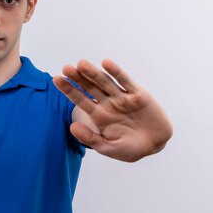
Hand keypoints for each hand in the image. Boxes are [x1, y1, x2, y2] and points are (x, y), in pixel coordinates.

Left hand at [53, 59, 172, 161]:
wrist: (155, 145)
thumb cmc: (129, 149)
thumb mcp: (107, 147)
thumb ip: (90, 138)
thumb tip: (72, 127)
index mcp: (98, 115)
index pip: (80, 100)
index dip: (69, 89)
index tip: (57, 79)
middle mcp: (108, 103)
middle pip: (90, 87)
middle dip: (78, 78)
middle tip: (66, 68)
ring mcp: (122, 97)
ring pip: (105, 82)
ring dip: (93, 72)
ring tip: (81, 64)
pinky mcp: (137, 93)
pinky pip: (125, 81)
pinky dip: (116, 72)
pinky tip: (106, 63)